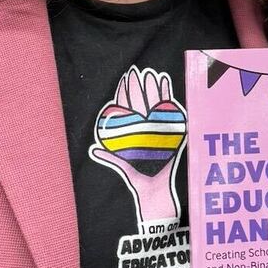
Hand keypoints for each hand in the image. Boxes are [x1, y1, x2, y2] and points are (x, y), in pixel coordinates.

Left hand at [88, 66, 184, 228]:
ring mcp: (161, 133)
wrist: (156, 195)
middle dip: (143, 88)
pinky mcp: (174, 138)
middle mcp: (147, 131)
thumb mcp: (123, 167)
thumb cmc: (139, 181)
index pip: (129, 109)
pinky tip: (173, 95)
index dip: (128, 94)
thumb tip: (92, 150)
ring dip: (157, 92)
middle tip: (142, 72)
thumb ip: (111, 157)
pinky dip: (172, 105)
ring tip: (156, 76)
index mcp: (134, 134)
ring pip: (158, 108)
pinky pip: (174, 119)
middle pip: (144, 104)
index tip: (126, 79)